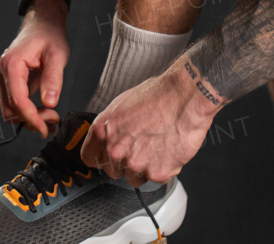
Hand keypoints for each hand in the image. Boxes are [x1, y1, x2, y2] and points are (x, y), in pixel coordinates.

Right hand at [0, 0, 69, 138]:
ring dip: (29, 118)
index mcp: (12, 64)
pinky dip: (26, 112)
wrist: (41, 25)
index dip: (31, 118)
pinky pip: (12, 103)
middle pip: (11, 108)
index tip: (46, 128)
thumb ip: (53, 78)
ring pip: (9, 109)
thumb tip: (50, 103)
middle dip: (32, 119)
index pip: (17, 100)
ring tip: (51, 118)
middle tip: (55, 120)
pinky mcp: (5, 81)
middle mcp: (1, 72)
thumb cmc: (49, 36)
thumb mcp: (57, 55)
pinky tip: (43, 112)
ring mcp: (1, 77)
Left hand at [79, 67, 214, 186]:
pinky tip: (169, 150)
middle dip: (125, 163)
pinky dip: (164, 169)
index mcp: (102, 130)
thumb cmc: (158, 95)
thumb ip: (111, 127)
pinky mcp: (156, 172)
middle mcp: (115, 150)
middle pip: (112, 171)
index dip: (101, 157)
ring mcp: (135, 163)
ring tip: (157, 147)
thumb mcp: (122, 104)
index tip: (108, 157)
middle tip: (141, 148)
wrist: (184, 97)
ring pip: (134, 178)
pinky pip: (157, 179)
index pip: (89, 157)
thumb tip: (110, 138)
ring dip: (145, 168)